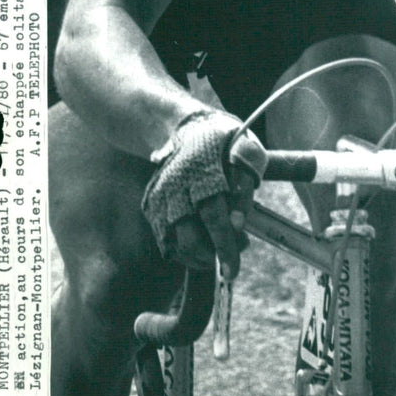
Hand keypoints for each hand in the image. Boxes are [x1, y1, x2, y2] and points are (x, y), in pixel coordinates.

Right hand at [141, 110, 266, 278]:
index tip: (233, 270)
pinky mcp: (150, 206)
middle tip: (236, 253)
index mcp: (203, 172)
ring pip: (176, 245)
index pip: (214, 218)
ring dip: (201, 257)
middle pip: (191, 238)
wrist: (181, 125)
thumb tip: (238, 224)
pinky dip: (185, 251)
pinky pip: (166, 241)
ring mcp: (160, 198)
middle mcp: (176, 188)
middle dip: (215, 256)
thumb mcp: (245, 150)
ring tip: (220, 249)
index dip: (225, 246)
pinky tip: (203, 244)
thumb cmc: (222, 140)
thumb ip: (244, 185)